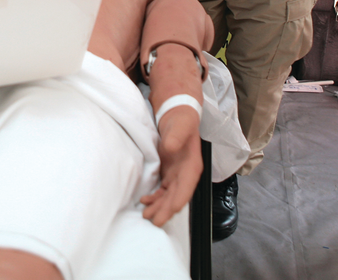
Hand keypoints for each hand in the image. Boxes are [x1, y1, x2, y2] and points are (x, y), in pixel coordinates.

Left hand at [141, 106, 202, 226]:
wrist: (176, 116)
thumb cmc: (180, 120)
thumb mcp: (180, 125)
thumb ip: (176, 136)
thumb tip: (171, 147)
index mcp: (192, 166)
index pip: (187, 186)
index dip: (179, 199)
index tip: (171, 209)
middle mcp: (186, 174)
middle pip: (177, 196)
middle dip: (166, 209)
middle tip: (154, 220)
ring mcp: (176, 175)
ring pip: (169, 196)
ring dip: (159, 206)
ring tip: (146, 214)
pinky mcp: (168, 173)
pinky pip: (162, 191)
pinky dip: (155, 198)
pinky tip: (145, 201)